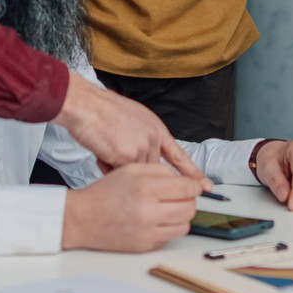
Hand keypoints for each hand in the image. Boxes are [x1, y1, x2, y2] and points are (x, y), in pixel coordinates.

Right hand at [52, 77, 206, 180]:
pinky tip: (101, 153)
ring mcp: (143, 147)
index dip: (192, 172)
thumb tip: (143, 156)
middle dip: (132, 167)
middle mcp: (154, 138)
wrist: (87, 106)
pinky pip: (121, 174)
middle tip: (114, 152)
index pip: (179, 155)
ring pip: (136, 173)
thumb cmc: (103, 111)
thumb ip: (143, 138)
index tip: (205, 185)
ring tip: (105, 148)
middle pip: (152, 169)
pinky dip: (108, 167)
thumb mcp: (133, 120)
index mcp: (157, 128)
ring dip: (118, 167)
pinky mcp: (129, 156)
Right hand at [62, 163, 204, 251]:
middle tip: (180, 197)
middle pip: (190, 209)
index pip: (187, 189)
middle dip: (189, 201)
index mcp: (146, 189)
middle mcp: (148, 212)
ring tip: (168, 209)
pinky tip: (156, 220)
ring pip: (184, 226)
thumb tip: (185, 180)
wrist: (82, 219)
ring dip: (181, 216)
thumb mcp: (131, 170)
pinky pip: (170, 237)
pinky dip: (168, 228)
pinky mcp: (145, 246)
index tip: (192, 186)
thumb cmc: (105, 193)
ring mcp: (147, 232)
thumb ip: (160, 171)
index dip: (194, 186)